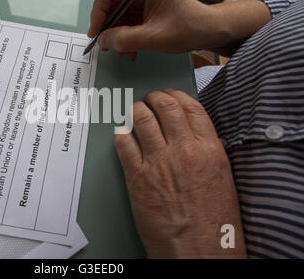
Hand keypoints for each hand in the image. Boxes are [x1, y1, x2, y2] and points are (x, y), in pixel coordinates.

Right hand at [88, 0, 270, 56]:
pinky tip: (130, 50)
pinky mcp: (144, 8)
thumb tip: (102, 40)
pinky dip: (124, 35)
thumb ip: (125, 39)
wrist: (208, 32)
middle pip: (110, 2)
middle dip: (107, 25)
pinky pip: (126, 20)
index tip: (96, 33)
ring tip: (121, 51)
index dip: (98, 12)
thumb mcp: (154, 37)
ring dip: (116, 34)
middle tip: (106, 45)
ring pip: (116, 13)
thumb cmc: (188, 28)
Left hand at [115, 88, 246, 257]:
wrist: (197, 250)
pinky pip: (124, 143)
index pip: (191, 107)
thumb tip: (193, 136)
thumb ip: (208, 152)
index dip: (177, 95)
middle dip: (154, 98)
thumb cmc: (214, 223)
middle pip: (165, 107)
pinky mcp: (137, 176)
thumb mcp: (223, 179)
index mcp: (210, 150)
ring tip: (134, 112)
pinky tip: (122, 134)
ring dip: (136, 111)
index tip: (169, 94)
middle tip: (149, 100)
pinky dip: (121, 134)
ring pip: (142, 119)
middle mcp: (184, 150)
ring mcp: (159, 162)